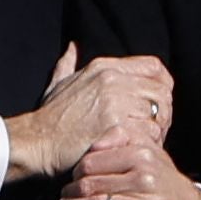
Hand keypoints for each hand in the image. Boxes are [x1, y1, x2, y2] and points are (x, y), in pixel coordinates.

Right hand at [4, 44, 172, 182]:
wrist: (36, 142)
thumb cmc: (48, 119)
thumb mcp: (57, 84)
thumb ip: (68, 64)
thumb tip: (71, 48)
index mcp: (104, 67)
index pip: (155, 67)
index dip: (163, 86)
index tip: (159, 104)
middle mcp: (112, 80)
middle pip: (161, 92)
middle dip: (164, 113)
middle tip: (156, 130)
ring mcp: (115, 103)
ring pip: (158, 116)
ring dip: (156, 132)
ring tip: (145, 143)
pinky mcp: (116, 127)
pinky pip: (148, 135)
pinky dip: (147, 146)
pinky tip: (136, 151)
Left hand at [60, 134, 200, 199]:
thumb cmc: (161, 180)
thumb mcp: (147, 151)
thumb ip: (120, 139)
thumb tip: (92, 143)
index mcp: (141, 153)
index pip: (91, 162)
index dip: (75, 172)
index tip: (70, 179)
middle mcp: (146, 175)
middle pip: (91, 184)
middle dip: (70, 192)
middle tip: (61, 198)